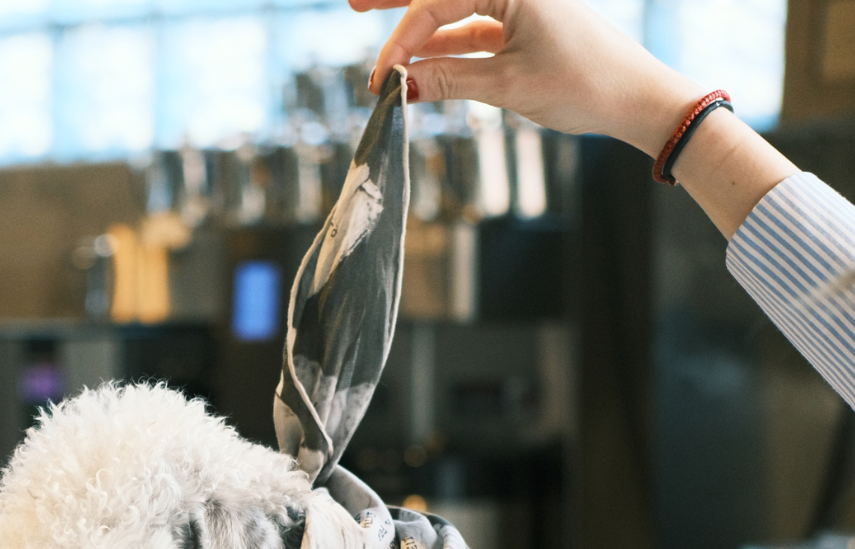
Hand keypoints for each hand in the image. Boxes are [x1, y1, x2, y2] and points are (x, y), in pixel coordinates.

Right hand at [358, 0, 699, 156]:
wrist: (635, 99)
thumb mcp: (507, 86)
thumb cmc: (583, 84)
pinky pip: (472, 33)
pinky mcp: (522, 29)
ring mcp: (518, 6)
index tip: (380, 77)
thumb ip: (449, 81)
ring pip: (454, 12)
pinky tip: (415, 63)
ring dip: (418, 30)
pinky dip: (444, 49)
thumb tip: (399, 86)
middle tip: (353, 2)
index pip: (438, 3)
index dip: (402, 39)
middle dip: (398, 2)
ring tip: (377, 36)